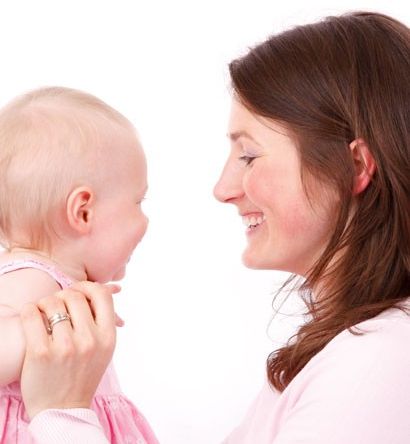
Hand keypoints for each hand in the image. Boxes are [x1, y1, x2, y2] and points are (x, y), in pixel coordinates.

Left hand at [19, 281, 121, 418]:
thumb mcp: (104, 348)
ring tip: (43, 312)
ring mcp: (66, 346)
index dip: (88, 287)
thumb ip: (103, 320)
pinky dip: (30, 310)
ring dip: (45, 303)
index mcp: (108, 336)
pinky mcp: (41, 353)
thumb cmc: (83, 374)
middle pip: (74, 295)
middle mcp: (90, 340)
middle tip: (57, 305)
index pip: (102, 295)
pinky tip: (32, 316)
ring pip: (53, 302)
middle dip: (63, 295)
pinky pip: (32, 315)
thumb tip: (107, 288)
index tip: (78, 291)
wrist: (63, 409)